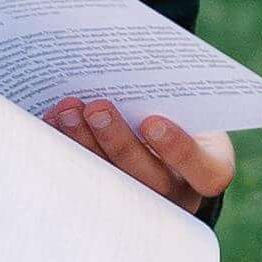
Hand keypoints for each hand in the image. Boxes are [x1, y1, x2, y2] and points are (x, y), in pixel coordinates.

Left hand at [50, 101, 233, 212]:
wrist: (163, 125)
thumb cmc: (179, 107)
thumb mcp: (189, 99)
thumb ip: (172, 90)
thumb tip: (127, 57)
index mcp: (209, 170)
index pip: (206, 173)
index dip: (179, 150)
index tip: (152, 121)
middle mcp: (177, 195)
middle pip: (149, 180)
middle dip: (118, 142)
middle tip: (98, 109)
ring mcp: (140, 204)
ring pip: (111, 185)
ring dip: (85, 146)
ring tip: (68, 111)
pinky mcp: (103, 198)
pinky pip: (83, 181)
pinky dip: (65, 150)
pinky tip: (52, 123)